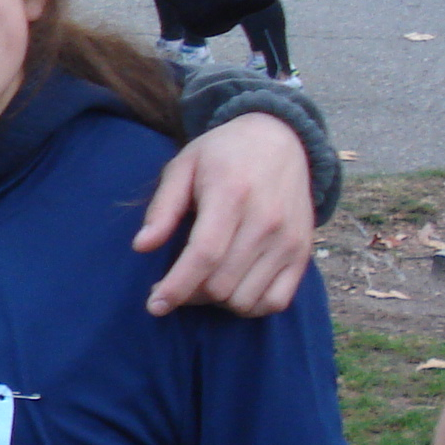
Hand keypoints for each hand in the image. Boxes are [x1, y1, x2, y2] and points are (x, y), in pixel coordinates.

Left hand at [134, 112, 311, 315]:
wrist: (279, 139)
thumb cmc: (222, 153)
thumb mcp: (182, 166)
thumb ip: (162, 208)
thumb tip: (141, 246)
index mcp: (232, 195)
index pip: (204, 255)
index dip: (177, 286)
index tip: (155, 305)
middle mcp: (267, 221)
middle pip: (222, 284)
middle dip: (189, 294)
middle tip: (173, 284)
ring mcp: (289, 240)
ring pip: (246, 299)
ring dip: (216, 302)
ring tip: (201, 282)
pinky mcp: (304, 253)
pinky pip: (277, 301)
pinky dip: (249, 306)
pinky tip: (231, 290)